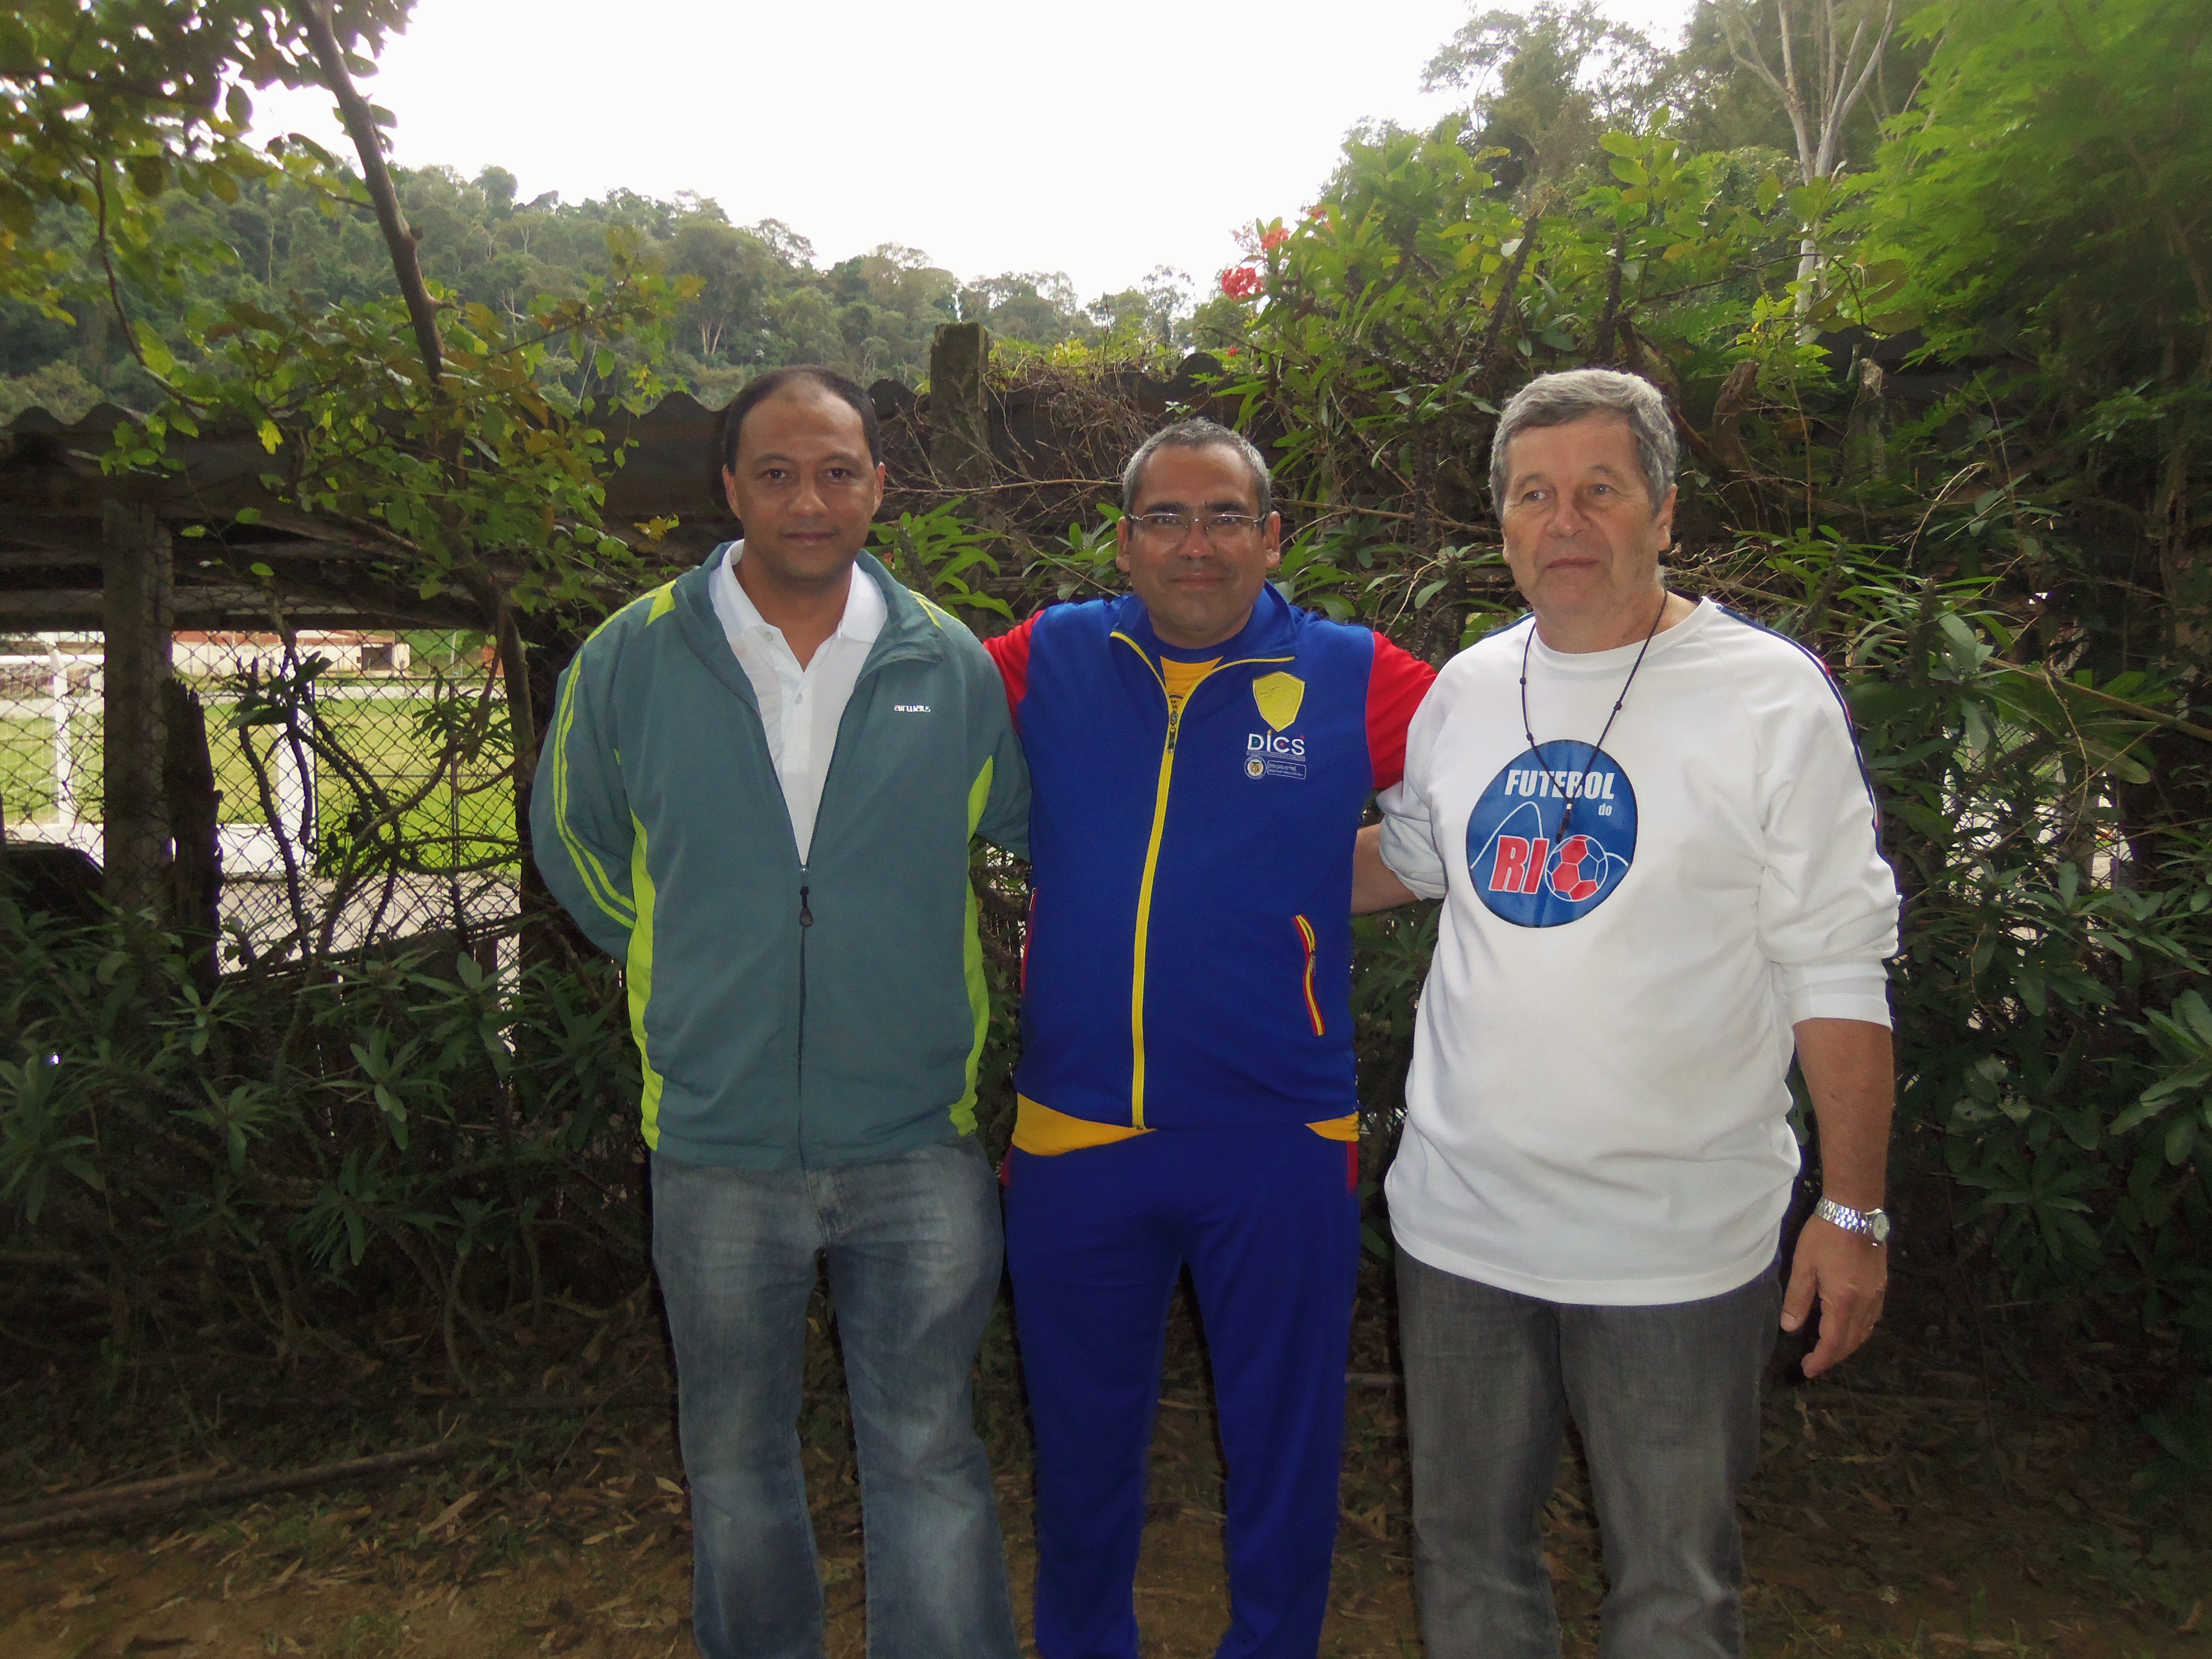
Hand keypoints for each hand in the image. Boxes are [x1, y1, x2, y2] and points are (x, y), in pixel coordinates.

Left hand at [1781, 1214, 1886, 1377]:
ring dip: (1847, 1345)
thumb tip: (1790, 1327)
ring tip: (1829, 1350)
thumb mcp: (1804, 1266)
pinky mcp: (1881, 1285)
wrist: (1856, 1211)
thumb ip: (1797, 1299)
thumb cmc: (1825, 1236)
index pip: (1833, 1342)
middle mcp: (1865, 1304)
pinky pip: (1872, 1319)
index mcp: (1843, 1302)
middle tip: (1815, 1363)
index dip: (1820, 1360)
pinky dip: (1859, 1331)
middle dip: (1833, 1357)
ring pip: (1865, 1332)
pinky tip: (1848, 1327)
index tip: (1808, 1369)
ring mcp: (1877, 1295)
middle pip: (1851, 1341)